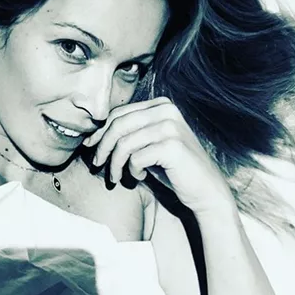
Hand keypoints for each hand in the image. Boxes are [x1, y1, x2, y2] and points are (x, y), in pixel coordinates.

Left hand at [83, 97, 235, 214]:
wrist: (206, 190)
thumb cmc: (172, 168)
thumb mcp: (148, 144)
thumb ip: (129, 133)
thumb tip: (93, 135)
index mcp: (160, 105)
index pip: (119, 113)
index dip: (100, 131)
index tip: (89, 146)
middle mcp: (166, 110)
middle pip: (118, 125)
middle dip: (102, 146)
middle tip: (96, 164)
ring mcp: (171, 126)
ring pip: (124, 142)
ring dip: (114, 163)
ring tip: (116, 177)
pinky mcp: (172, 146)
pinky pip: (136, 157)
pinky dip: (132, 170)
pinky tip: (140, 176)